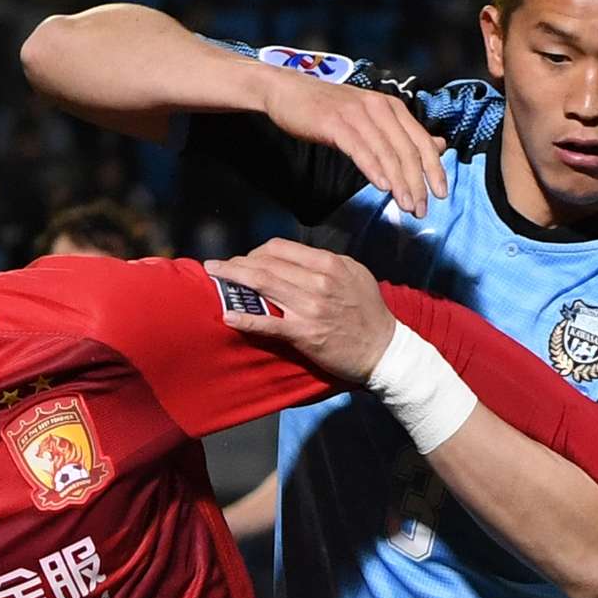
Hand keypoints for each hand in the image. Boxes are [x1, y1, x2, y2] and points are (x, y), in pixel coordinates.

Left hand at [208, 238, 394, 382]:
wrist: (384, 349)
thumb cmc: (368, 311)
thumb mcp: (354, 274)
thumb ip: (325, 264)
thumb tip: (295, 260)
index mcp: (328, 264)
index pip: (279, 248)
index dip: (255, 252)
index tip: (245, 259)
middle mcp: (317, 281)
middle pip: (265, 263)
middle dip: (236, 263)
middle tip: (219, 267)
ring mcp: (309, 308)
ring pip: (261, 285)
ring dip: (232, 280)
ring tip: (214, 278)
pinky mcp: (304, 334)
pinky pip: (267, 323)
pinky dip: (244, 319)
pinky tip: (227, 316)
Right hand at [258, 67, 448, 218]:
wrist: (288, 92)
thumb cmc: (329, 109)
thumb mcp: (371, 117)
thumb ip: (403, 133)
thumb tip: (438, 145)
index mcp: (392, 107)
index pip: (421, 141)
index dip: (435, 169)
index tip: (442, 195)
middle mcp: (379, 107)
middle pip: (407, 150)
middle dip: (418, 183)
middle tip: (422, 210)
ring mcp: (357, 114)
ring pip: (387, 152)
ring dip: (399, 182)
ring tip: (406, 206)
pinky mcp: (336, 123)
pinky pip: (360, 149)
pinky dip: (374, 169)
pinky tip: (382, 187)